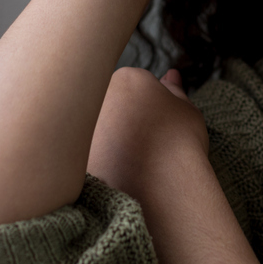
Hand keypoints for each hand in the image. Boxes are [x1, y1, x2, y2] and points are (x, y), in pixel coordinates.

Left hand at [87, 67, 209, 204]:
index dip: (148, 105)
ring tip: (131, 161)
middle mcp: (98, 95)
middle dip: (122, 118)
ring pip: (96, 127)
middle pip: (109, 102)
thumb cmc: (181, 144)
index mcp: (127, 77)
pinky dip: (100, 161)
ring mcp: (84, 124)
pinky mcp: (75, 152)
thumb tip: (170, 75)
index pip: (133, 84)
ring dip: (109, 139)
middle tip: (142, 143)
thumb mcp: (186, 110)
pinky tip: (118, 173)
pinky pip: (87, 153)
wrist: (165, 188)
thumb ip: (175, 90)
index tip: (157, 124)